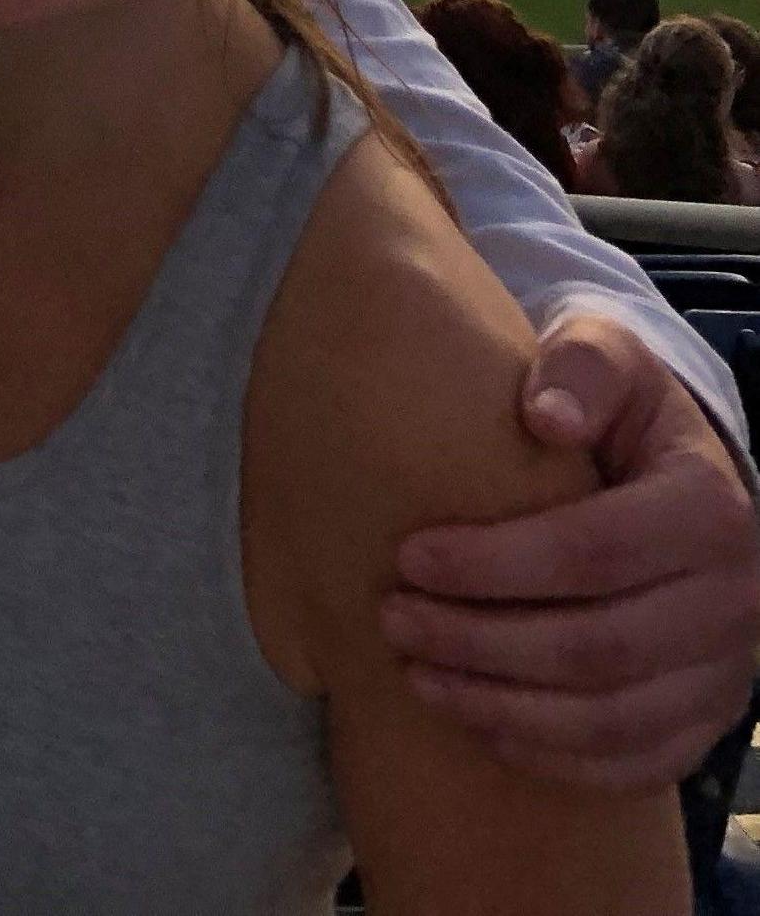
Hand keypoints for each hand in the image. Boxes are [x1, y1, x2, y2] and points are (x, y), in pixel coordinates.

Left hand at [382, 308, 759, 788]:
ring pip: (613, 720)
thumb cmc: (621, 407)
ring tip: (416, 676)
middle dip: (481, 643)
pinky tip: (479, 727)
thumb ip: (582, 365)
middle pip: (598, 648)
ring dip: (502, 708)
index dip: (494, 563)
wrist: (676, 470)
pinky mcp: (708, 718)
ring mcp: (729, 671)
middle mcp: (737, 601)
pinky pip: (635, 763)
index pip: (594, 552)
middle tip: (391, 620)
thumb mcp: (609, 353)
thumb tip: (546, 414)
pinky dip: (553, 758)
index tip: (406, 556)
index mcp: (710, 509)